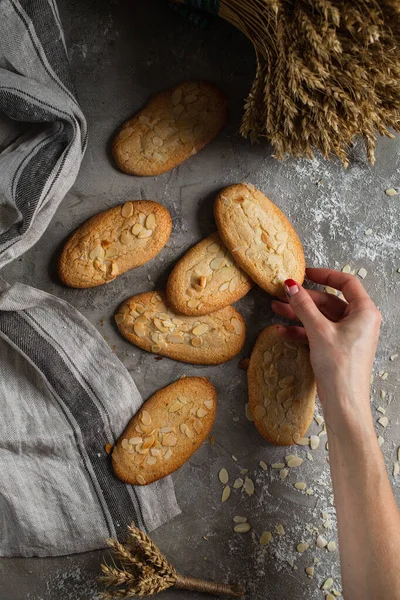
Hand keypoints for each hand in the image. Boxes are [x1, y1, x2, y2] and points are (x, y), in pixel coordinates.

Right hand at [271, 268, 380, 426]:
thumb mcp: (319, 331)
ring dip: (299, 314)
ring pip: (321, 317)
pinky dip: (302, 331)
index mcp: (364, 312)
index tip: (305, 273)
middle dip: (304, 299)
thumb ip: (304, 306)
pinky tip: (283, 331)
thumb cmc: (340, 367)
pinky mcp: (338, 348)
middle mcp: (360, 321)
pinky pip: (319, 332)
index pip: (346, 283)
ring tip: (276, 309)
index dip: (325, 275)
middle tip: (282, 294)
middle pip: (329, 301)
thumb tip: (291, 285)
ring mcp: (349, 335)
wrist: (344, 403)